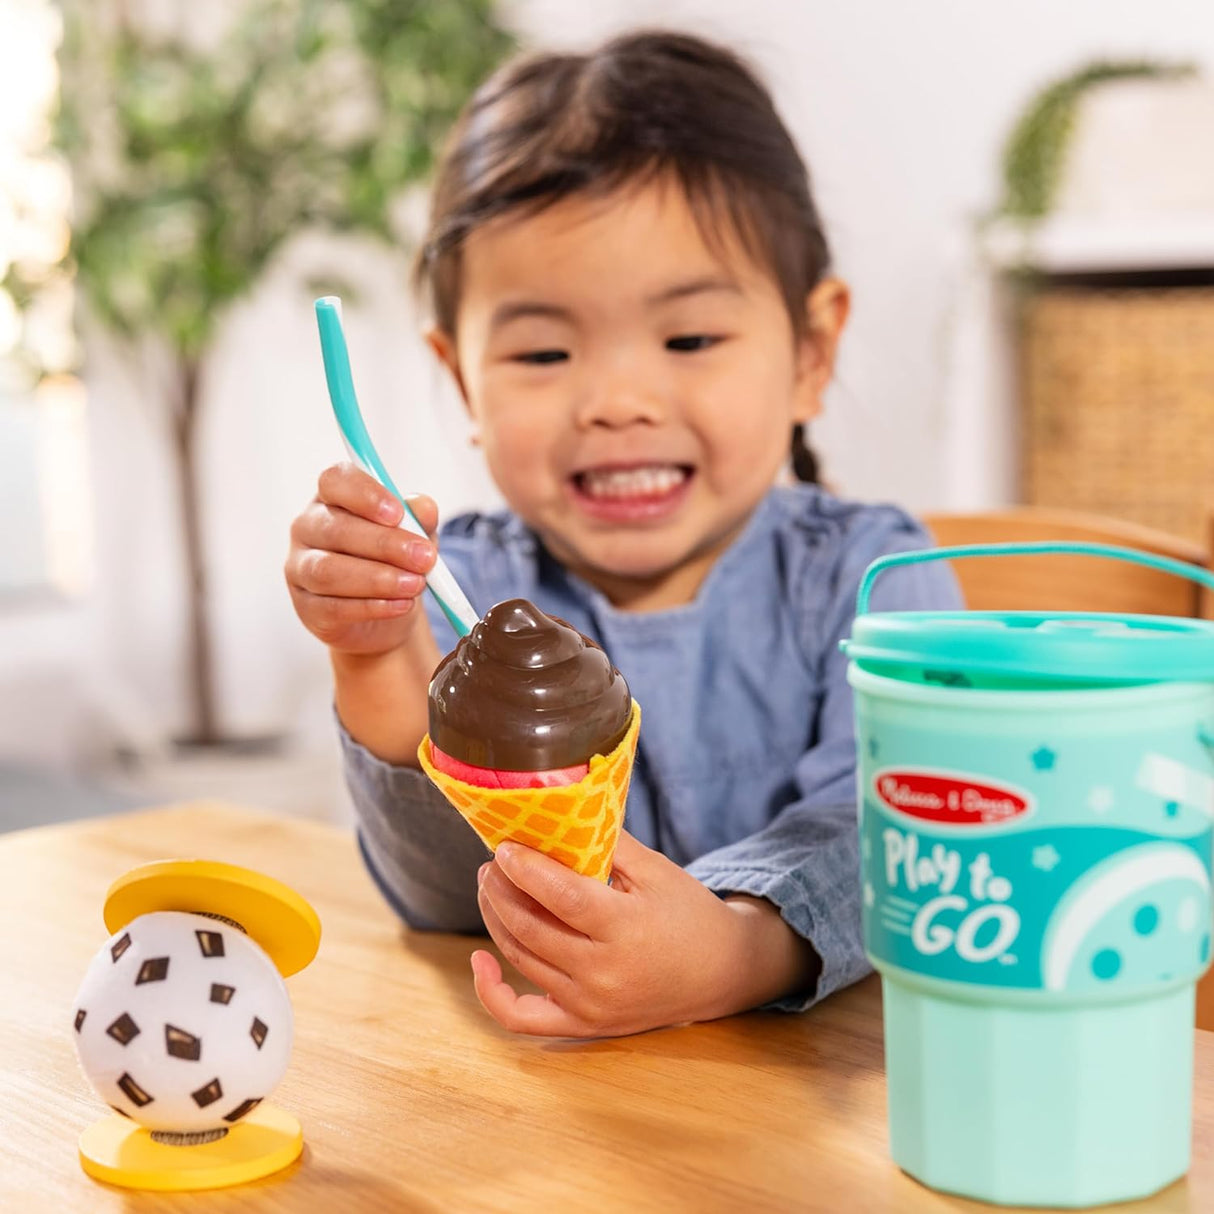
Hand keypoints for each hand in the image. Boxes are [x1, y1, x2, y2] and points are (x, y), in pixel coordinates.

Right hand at [286, 463, 437, 655]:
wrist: (384, 616)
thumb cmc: (395, 561)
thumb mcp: (415, 536)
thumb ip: (419, 519)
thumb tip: (424, 507)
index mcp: (332, 498)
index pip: (335, 481)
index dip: (365, 494)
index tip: (398, 513)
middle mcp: (308, 528)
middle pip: (336, 529)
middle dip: (385, 544)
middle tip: (424, 558)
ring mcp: (300, 568)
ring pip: (328, 571)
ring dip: (377, 579)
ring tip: (415, 584)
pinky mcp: (305, 607)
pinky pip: (333, 607)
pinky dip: (372, 607)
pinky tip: (401, 605)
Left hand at [471, 832, 818, 1037]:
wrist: (722, 972)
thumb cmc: (687, 912)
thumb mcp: (656, 869)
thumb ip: (608, 843)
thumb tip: (557, 815)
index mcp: (627, 928)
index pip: (561, 897)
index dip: (525, 870)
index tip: (504, 847)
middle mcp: (604, 973)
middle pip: (531, 928)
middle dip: (500, 890)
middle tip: (492, 863)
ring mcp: (591, 1004)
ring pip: (522, 959)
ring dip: (496, 919)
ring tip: (491, 888)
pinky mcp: (585, 1025)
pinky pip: (522, 1018)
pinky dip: (491, 993)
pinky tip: (480, 959)